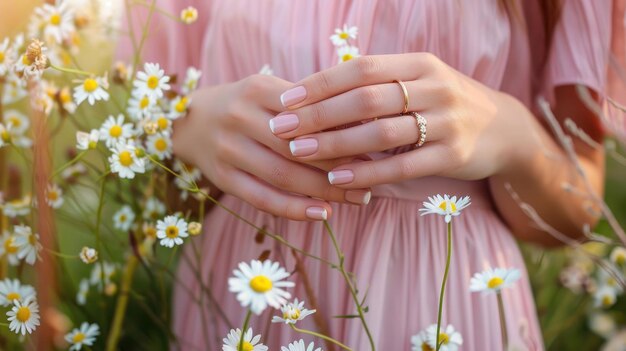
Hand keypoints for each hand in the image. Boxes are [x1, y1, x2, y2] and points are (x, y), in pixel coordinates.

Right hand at [171, 75, 372, 220]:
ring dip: (325, 191)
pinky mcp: (222, 178)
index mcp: (257, 88)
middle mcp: (239, 117)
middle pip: (298, 148)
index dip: (342, 134)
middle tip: (371, 180)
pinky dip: (295, 209)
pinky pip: (262, 199)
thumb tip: (363, 127)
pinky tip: (322, 213)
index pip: (308, 114)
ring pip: (284, 176)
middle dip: (339, 167)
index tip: (373, 148)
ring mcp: (227, 149)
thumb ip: (308, 106)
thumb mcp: (271, 92)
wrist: (190, 122)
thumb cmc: (246, 106)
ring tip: (357, 199)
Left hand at [269, 53, 527, 187]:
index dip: (321, 83)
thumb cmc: (444, 104)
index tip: (285, 99)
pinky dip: (368, 172)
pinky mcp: (453, 155)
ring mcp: (447, 121)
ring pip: (381, 131)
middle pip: (366, 98)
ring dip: (336, 143)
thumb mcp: (418, 82)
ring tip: (300, 153)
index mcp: (420, 63)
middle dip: (318, 114)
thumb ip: (377, 84)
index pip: (362, 68)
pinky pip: (402, 166)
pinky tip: (338, 177)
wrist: (503, 129)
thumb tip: (315, 90)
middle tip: (282, 128)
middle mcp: (435, 86)